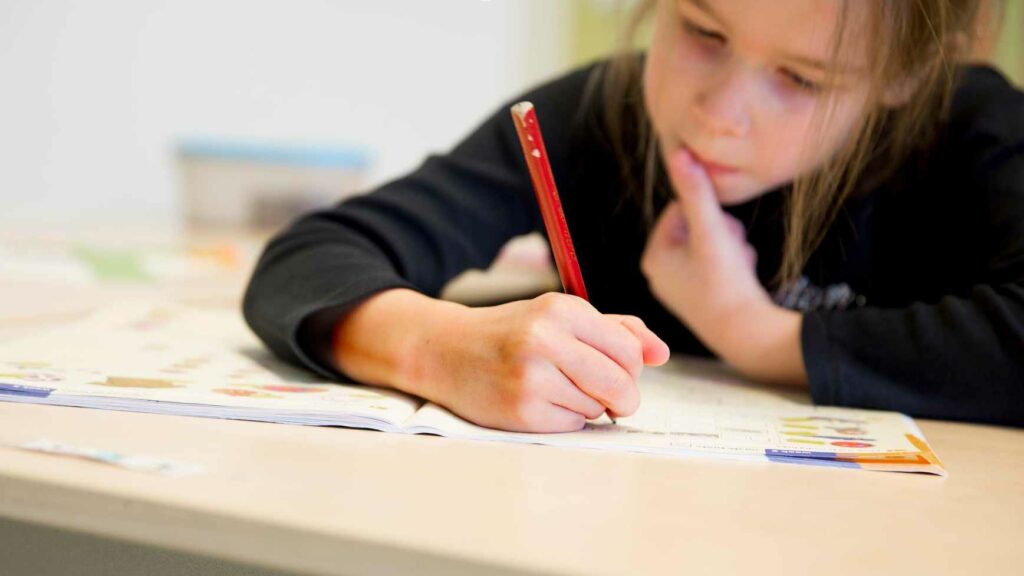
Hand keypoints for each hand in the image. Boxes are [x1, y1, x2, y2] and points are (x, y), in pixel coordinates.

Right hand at [410, 292, 669, 432]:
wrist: (444, 350)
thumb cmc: (509, 333)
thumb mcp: (558, 317)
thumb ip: (615, 330)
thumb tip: (661, 353)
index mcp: (561, 310)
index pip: (629, 351)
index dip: (631, 368)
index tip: (616, 371)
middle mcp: (546, 340)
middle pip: (621, 384)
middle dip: (622, 398)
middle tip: (607, 397)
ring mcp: (531, 377)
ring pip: (596, 408)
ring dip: (588, 406)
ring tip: (556, 389)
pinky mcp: (521, 410)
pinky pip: (572, 425)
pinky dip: (565, 419)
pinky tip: (540, 402)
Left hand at [640, 149, 805, 384]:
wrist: (748, 333)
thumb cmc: (726, 282)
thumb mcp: (711, 231)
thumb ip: (696, 191)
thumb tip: (679, 151)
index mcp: (653, 256)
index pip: (681, 209)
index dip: (709, 215)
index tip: (720, 233)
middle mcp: (660, 273)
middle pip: (697, 226)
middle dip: (721, 231)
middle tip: (732, 251)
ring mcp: (680, 287)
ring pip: (711, 243)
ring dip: (731, 245)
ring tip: (738, 265)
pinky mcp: (700, 297)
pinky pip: (718, 263)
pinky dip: (734, 264)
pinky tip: (742, 278)